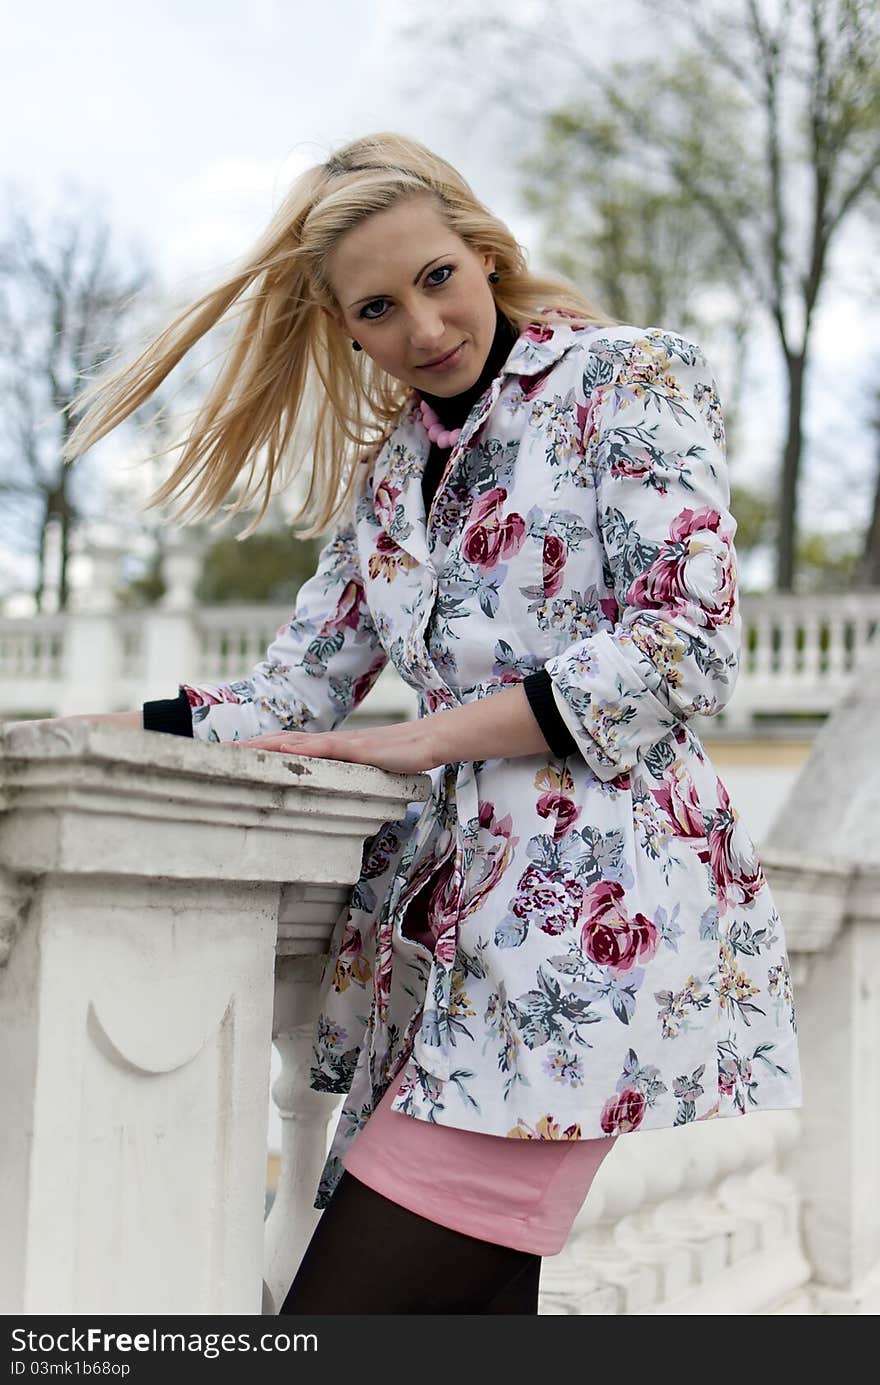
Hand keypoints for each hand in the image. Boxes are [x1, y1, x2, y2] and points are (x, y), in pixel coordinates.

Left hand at [234, 718, 437, 774]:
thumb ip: (348, 776)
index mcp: (330, 749)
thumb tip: (333, 789)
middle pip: (282, 742)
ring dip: (266, 746)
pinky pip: (323, 749)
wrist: (429, 740)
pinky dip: (300, 750)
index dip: (261, 750)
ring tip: (238, 750)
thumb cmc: (401, 757)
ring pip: (296, 743)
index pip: (288, 748)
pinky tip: (282, 751)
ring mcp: (342, 744)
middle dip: (251, 747)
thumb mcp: (366, 771)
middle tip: (220, 752)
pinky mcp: (356, 749)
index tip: (233, 756)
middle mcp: (330, 743)